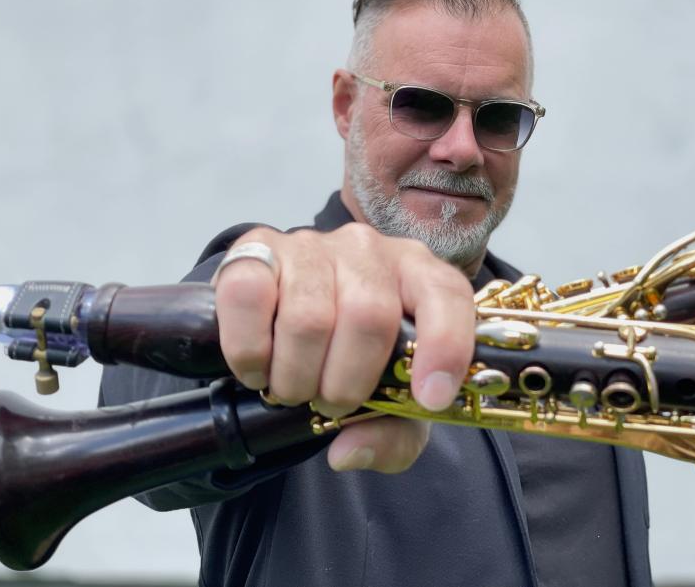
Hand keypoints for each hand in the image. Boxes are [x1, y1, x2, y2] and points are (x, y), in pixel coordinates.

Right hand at [213, 223, 475, 472]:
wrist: (284, 310)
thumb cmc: (351, 356)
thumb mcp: (390, 402)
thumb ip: (391, 436)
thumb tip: (349, 450)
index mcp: (418, 275)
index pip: (445, 294)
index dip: (445, 347)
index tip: (429, 400)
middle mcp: (368, 250)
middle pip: (369, 315)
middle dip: (346, 383)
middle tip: (330, 404)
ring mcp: (311, 245)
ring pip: (308, 317)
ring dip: (295, 375)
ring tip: (292, 388)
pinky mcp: (256, 248)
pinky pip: (249, 295)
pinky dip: (249, 350)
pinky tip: (257, 365)